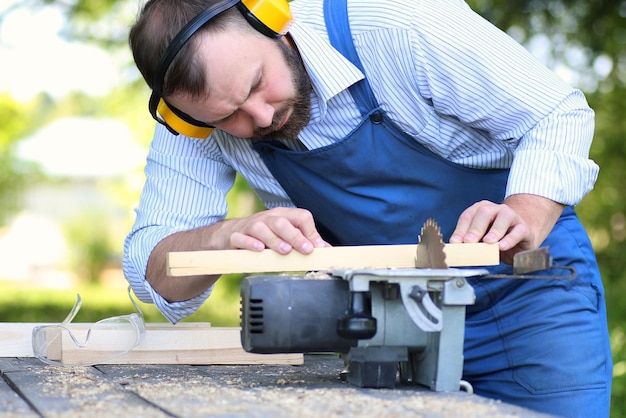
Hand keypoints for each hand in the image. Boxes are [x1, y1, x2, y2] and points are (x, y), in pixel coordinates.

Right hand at [222, 207, 330, 253]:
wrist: (230, 235)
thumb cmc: (262, 237)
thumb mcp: (284, 236)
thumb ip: (303, 241)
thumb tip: (325, 249)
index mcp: (282, 216)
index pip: (301, 216)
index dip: (311, 232)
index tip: (317, 248)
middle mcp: (267, 218)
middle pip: (282, 222)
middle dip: (295, 236)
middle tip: (305, 250)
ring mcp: (250, 226)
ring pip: (261, 228)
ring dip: (274, 240)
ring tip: (285, 251)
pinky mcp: (236, 237)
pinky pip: (241, 238)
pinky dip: (250, 243)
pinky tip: (259, 249)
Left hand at [449, 194, 564, 263]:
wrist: (522, 237)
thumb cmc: (497, 237)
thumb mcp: (481, 239)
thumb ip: (471, 242)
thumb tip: (459, 251)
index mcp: (481, 210)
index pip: (468, 216)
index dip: (460, 229)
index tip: (455, 242)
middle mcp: (495, 209)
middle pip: (484, 213)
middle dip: (475, 228)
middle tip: (469, 241)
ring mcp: (511, 216)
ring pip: (503, 218)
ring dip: (494, 231)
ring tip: (487, 242)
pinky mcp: (524, 227)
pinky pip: (518, 231)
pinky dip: (509, 239)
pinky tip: (502, 247)